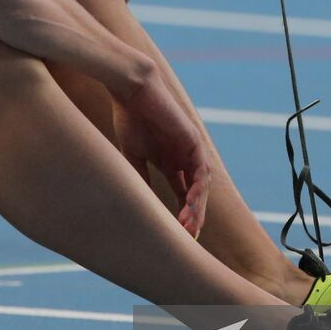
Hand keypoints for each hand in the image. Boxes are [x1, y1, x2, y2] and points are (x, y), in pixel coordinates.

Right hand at [112, 73, 209, 236]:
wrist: (132, 91)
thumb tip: (139, 206)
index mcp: (169, 162)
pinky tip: (190, 203)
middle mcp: (183, 158)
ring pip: (200, 185)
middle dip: (192, 216)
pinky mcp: (193, 140)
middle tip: (187, 238)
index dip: (181, 214)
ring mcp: (190, 150)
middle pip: (193, 193)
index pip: (181, 193)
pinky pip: (201, 169)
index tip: (177, 236)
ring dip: (196, 207)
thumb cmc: (129, 118)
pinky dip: (197, 187)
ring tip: (188, 226)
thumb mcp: (133, 156)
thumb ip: (139, 178)